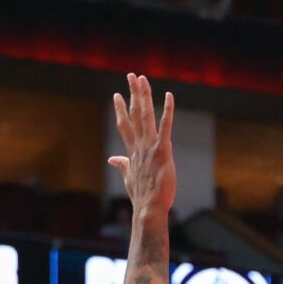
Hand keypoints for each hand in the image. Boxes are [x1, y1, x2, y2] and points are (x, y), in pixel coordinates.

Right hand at [109, 73, 177, 222]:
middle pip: (134, 114)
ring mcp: (150, 146)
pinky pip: (165, 126)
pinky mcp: (162, 150)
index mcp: (132, 151)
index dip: (121, 109)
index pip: (125, 125)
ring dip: (144, 95)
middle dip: (133, 93)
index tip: (118, 95)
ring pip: (145, 115)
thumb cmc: (142, 195)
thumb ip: (122, 164)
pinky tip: (169, 95)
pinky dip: (167, 110)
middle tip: (131, 75)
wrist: (149, 207)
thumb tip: (113, 159)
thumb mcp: (129, 177)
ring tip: (142, 78)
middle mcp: (139, 145)